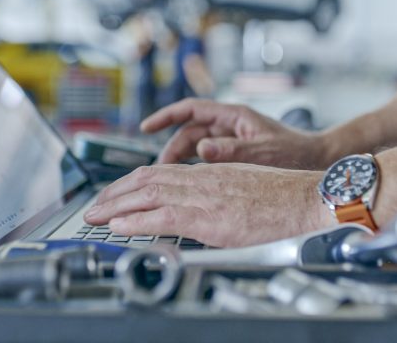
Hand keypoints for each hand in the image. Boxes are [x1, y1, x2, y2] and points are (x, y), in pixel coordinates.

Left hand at [83, 163, 335, 246]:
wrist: (303, 199)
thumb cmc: (280, 197)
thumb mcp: (241, 186)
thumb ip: (216, 193)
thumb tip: (200, 207)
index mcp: (207, 171)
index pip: (158, 172)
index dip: (130, 183)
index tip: (115, 193)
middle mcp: (199, 179)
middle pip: (144, 180)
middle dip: (114, 194)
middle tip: (94, 206)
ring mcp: (201, 197)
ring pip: (145, 195)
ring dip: (114, 207)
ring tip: (94, 216)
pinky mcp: (206, 218)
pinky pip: (161, 217)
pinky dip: (135, 221)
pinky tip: (118, 226)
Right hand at [141, 98, 327, 168]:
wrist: (318, 162)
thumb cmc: (296, 153)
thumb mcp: (262, 151)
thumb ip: (232, 151)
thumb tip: (202, 149)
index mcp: (234, 116)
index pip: (191, 109)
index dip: (166, 116)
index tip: (146, 127)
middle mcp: (230, 125)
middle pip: (189, 132)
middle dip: (170, 148)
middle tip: (158, 170)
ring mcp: (232, 140)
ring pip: (196, 147)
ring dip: (181, 162)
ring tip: (168, 181)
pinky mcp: (236, 155)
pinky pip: (207, 159)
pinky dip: (195, 169)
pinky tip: (189, 185)